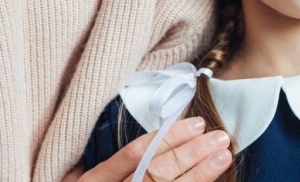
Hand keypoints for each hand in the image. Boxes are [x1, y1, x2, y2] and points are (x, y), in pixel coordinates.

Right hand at [62, 117, 231, 181]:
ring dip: (198, 175)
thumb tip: (146, 139)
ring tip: (223, 156)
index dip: (167, 139)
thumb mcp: (76, 179)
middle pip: (155, 175)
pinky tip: (212, 181)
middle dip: (190, 154)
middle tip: (219, 136)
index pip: (133, 156)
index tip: (196, 124)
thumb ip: (105, 164)